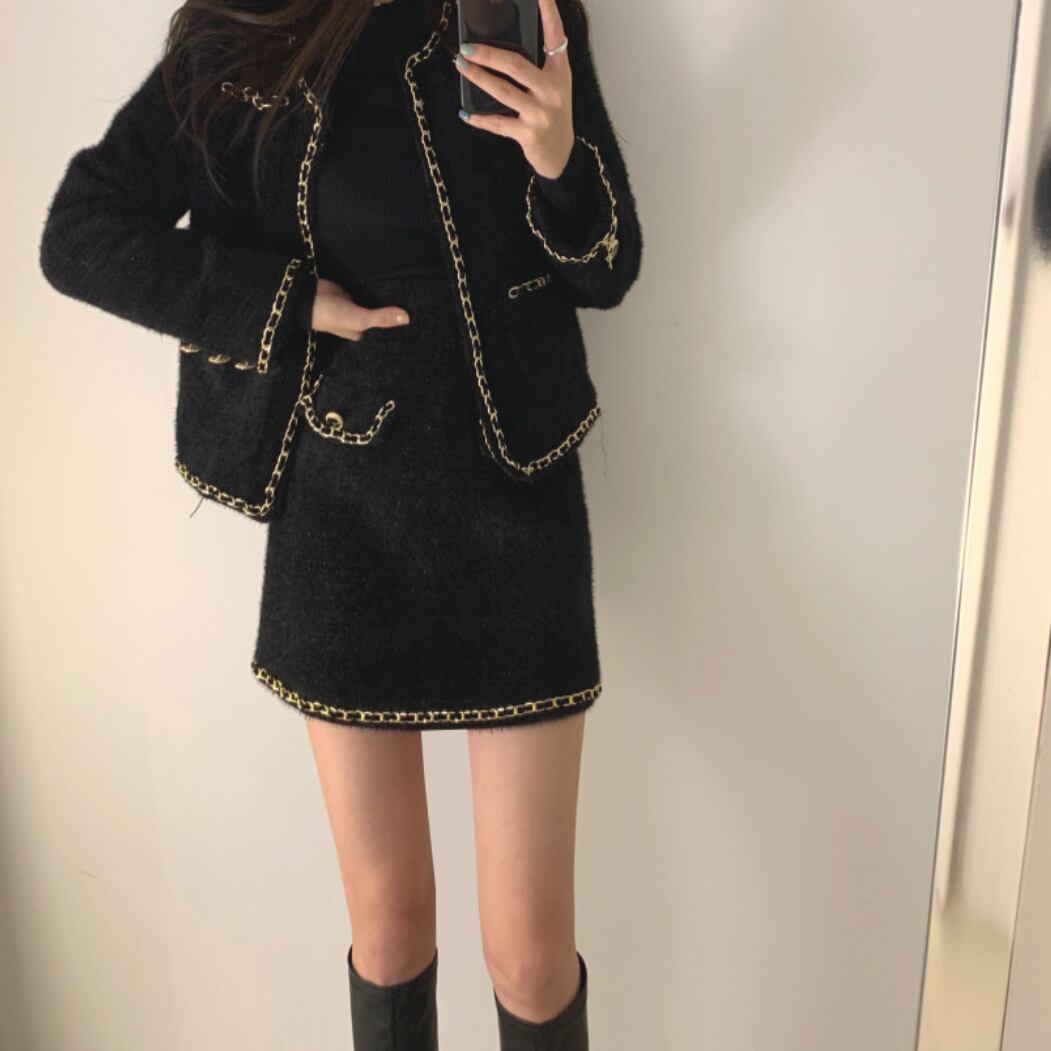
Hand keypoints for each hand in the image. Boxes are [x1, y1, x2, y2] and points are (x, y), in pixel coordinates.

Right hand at [311, 278, 409, 340]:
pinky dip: (376, 290)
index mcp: (360, 333)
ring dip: (386, 300)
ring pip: (375, 304)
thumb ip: (381, 318)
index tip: (417, 323)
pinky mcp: (351, 293)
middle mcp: (359, 322)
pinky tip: (393, 285)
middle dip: (394, 313)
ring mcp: (355, 307)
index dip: (397, 329)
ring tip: (411, 294)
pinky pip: (367, 292)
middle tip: (418, 305)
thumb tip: (408, 318)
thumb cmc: (332, 314)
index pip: (383, 333)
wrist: (306, 297)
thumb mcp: (359, 319)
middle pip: (380, 317)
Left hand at [454, 0, 574, 179]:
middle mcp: (552, 91)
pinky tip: (465, 112)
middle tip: (466, 46)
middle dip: (488, 53)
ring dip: (478, 78)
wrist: (561, 155)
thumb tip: (500, 48)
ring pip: (503, 91)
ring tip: (460, 66)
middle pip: (516, 65)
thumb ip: (536, 66)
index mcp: (560, 73)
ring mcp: (540, 114)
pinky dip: (479, 118)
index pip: (555, 37)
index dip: (548, 12)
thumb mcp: (553, 87)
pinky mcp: (529, 134)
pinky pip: (498, 123)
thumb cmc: (551, 114)